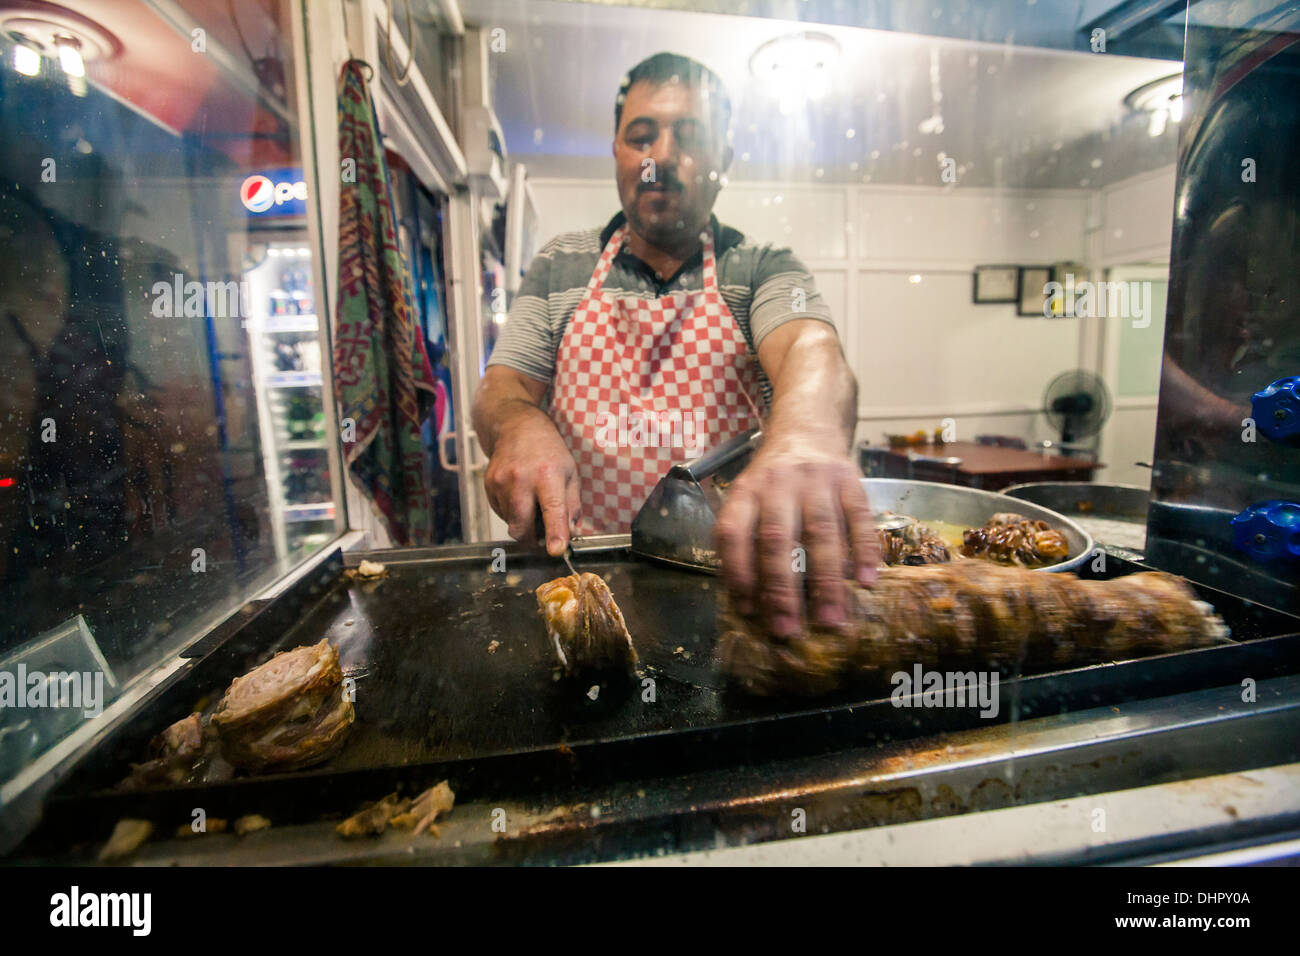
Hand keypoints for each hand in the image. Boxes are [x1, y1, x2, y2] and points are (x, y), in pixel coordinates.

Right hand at [483, 409, 580, 554]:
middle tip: (543, 535)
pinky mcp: (489, 485)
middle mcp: (521, 479)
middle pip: (522, 526)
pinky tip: (518, 495)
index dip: (554, 533)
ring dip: (522, 523)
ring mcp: (501, 482)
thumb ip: (572, 505)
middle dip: (532, 539)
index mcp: (547, 475)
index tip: (556, 550)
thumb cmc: (548, 450)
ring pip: (510, 523)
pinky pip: (501, 513)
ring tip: (531, 501)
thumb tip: (570, 533)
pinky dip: (511, 513)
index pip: (552, 510)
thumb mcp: (570, 472)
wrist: (516, 426)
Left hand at [715, 442, 877, 637]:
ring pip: (821, 532)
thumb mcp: (746, 498)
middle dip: (782, 589)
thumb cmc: (773, 481)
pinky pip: (859, 518)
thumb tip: (746, 602)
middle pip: (778, 538)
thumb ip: (742, 540)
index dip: (739, 572)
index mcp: (745, 491)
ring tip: (830, 619)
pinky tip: (866, 581)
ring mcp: (817, 479)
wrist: (808, 427)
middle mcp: (778, 483)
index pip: (734, 532)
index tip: (749, 610)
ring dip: (826, 581)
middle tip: (788, 629)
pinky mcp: (850, 480)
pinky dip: (864, 551)